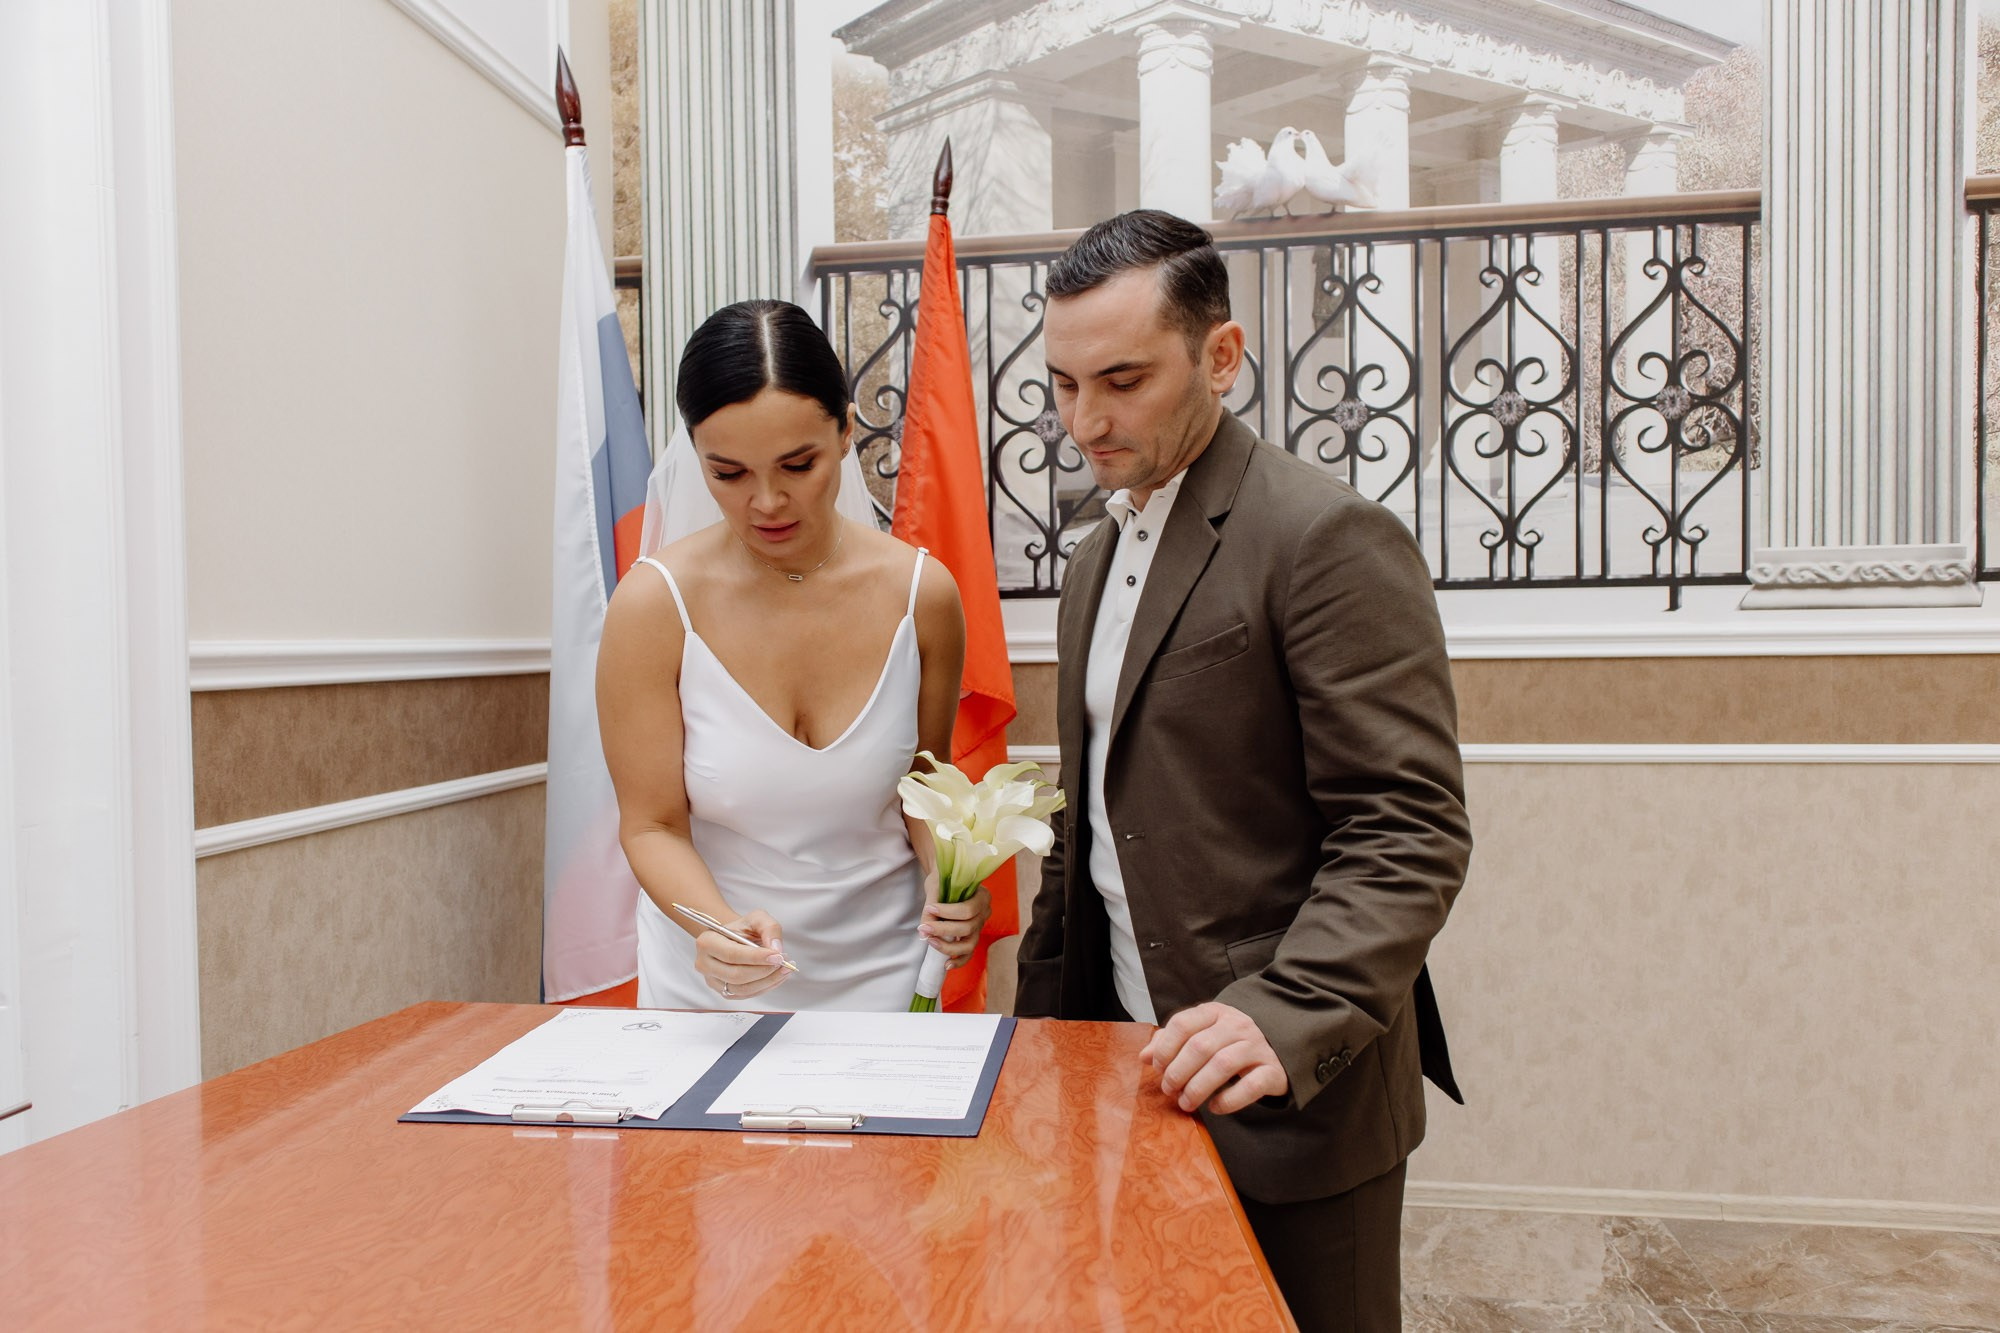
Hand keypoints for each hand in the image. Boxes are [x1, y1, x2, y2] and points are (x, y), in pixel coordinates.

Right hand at [694, 909, 789, 1000]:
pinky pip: (746, 995)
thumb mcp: (757, 918)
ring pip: (742, 989)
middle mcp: (705, 963)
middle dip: (764, 971)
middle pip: (736, 975)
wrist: (736, 939)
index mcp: (707, 942)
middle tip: (783, 963)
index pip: (732, 955)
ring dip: (767, 981)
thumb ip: (769, 928)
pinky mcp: (723, 991)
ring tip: (784, 969)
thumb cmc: (744, 928)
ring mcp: (713, 980)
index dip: (756, 958)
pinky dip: (765, 987)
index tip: (777, 956)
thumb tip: (776, 949)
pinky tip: (776, 977)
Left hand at [920, 885, 990, 968]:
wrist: (947, 881)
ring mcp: (980, 927)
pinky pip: (968, 953)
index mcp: (982, 896)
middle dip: (944, 930)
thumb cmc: (943, 880)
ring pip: (969, 944)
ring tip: (931, 942)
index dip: (948, 912)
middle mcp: (985, 913)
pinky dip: (958, 961)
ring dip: (949, 947)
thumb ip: (931, 906)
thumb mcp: (937, 886)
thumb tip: (923, 930)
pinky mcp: (972, 937)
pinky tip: (946, 965)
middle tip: (924, 928)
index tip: (929, 908)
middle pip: (968, 928)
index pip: (968, 910)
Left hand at [1140, 1002, 1288, 1115]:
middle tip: (1169, 1090)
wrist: (1278, 1047)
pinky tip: (1214, 1107)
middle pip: (1200, 1046)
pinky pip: (1250, 1087)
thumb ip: (1172, 1042)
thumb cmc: (1230, 1042)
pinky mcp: (1273, 1071)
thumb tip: (1144, 1056)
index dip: (1164, 1048)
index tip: (1157, 1068)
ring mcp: (1257, 1047)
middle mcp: (1237, 1025)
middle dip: (1178, 1072)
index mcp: (1215, 1012)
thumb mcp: (1202, 1033)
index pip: (1182, 1023)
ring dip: (1197, 1088)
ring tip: (1186, 1103)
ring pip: (1222, 1065)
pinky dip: (1228, 1101)